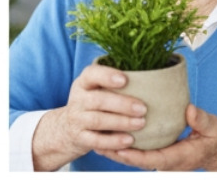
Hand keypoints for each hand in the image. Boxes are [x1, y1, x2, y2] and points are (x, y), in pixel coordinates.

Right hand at [31, 63, 146, 168]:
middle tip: (143, 108)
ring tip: (141, 123)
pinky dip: (113, 141)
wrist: (68, 128)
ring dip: (121, 122)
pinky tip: (129, 140)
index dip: (107, 76)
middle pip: (97, 100)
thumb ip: (113, 81)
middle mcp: (78, 100)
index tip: (125, 79)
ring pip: (98, 120)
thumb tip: (148, 75)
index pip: (91, 74)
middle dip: (121, 104)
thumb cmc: (92, 102)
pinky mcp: (80, 138)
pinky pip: (96, 141)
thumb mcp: (95, 88)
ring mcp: (77, 120)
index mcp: (83, 83)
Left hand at [100, 104, 216, 171]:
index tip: (118, 147)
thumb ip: (201, 120)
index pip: (153, 159)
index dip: (134, 155)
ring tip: (97, 141)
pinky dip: (124, 148)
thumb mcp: (214, 127)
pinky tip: (111, 138)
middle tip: (98, 143)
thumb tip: (190, 110)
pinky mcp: (160, 154)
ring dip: (117, 152)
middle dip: (117, 154)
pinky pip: (139, 154)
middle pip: (138, 161)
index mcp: (179, 157)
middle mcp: (168, 162)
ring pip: (136, 159)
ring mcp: (163, 160)